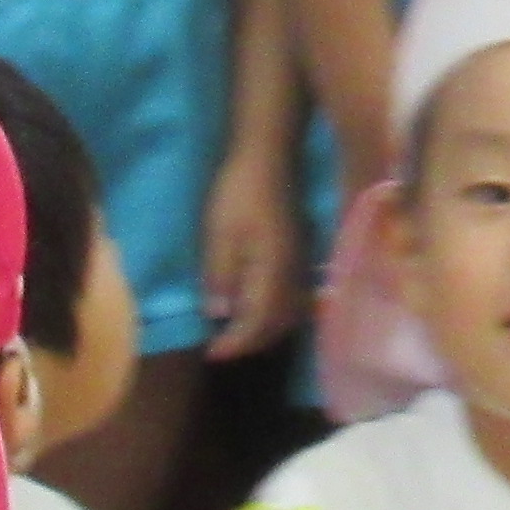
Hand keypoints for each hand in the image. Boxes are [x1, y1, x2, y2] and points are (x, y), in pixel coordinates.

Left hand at [201, 137, 303, 359]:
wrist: (268, 157)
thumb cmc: (238, 195)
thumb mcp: (219, 237)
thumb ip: (220, 278)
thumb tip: (220, 315)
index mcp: (272, 272)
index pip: (258, 323)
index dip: (235, 344)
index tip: (211, 353)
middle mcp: (292, 271)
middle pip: (279, 321)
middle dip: (252, 341)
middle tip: (224, 347)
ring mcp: (298, 260)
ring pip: (291, 309)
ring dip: (266, 327)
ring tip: (240, 330)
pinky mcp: (298, 249)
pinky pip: (293, 293)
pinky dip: (276, 309)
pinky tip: (257, 303)